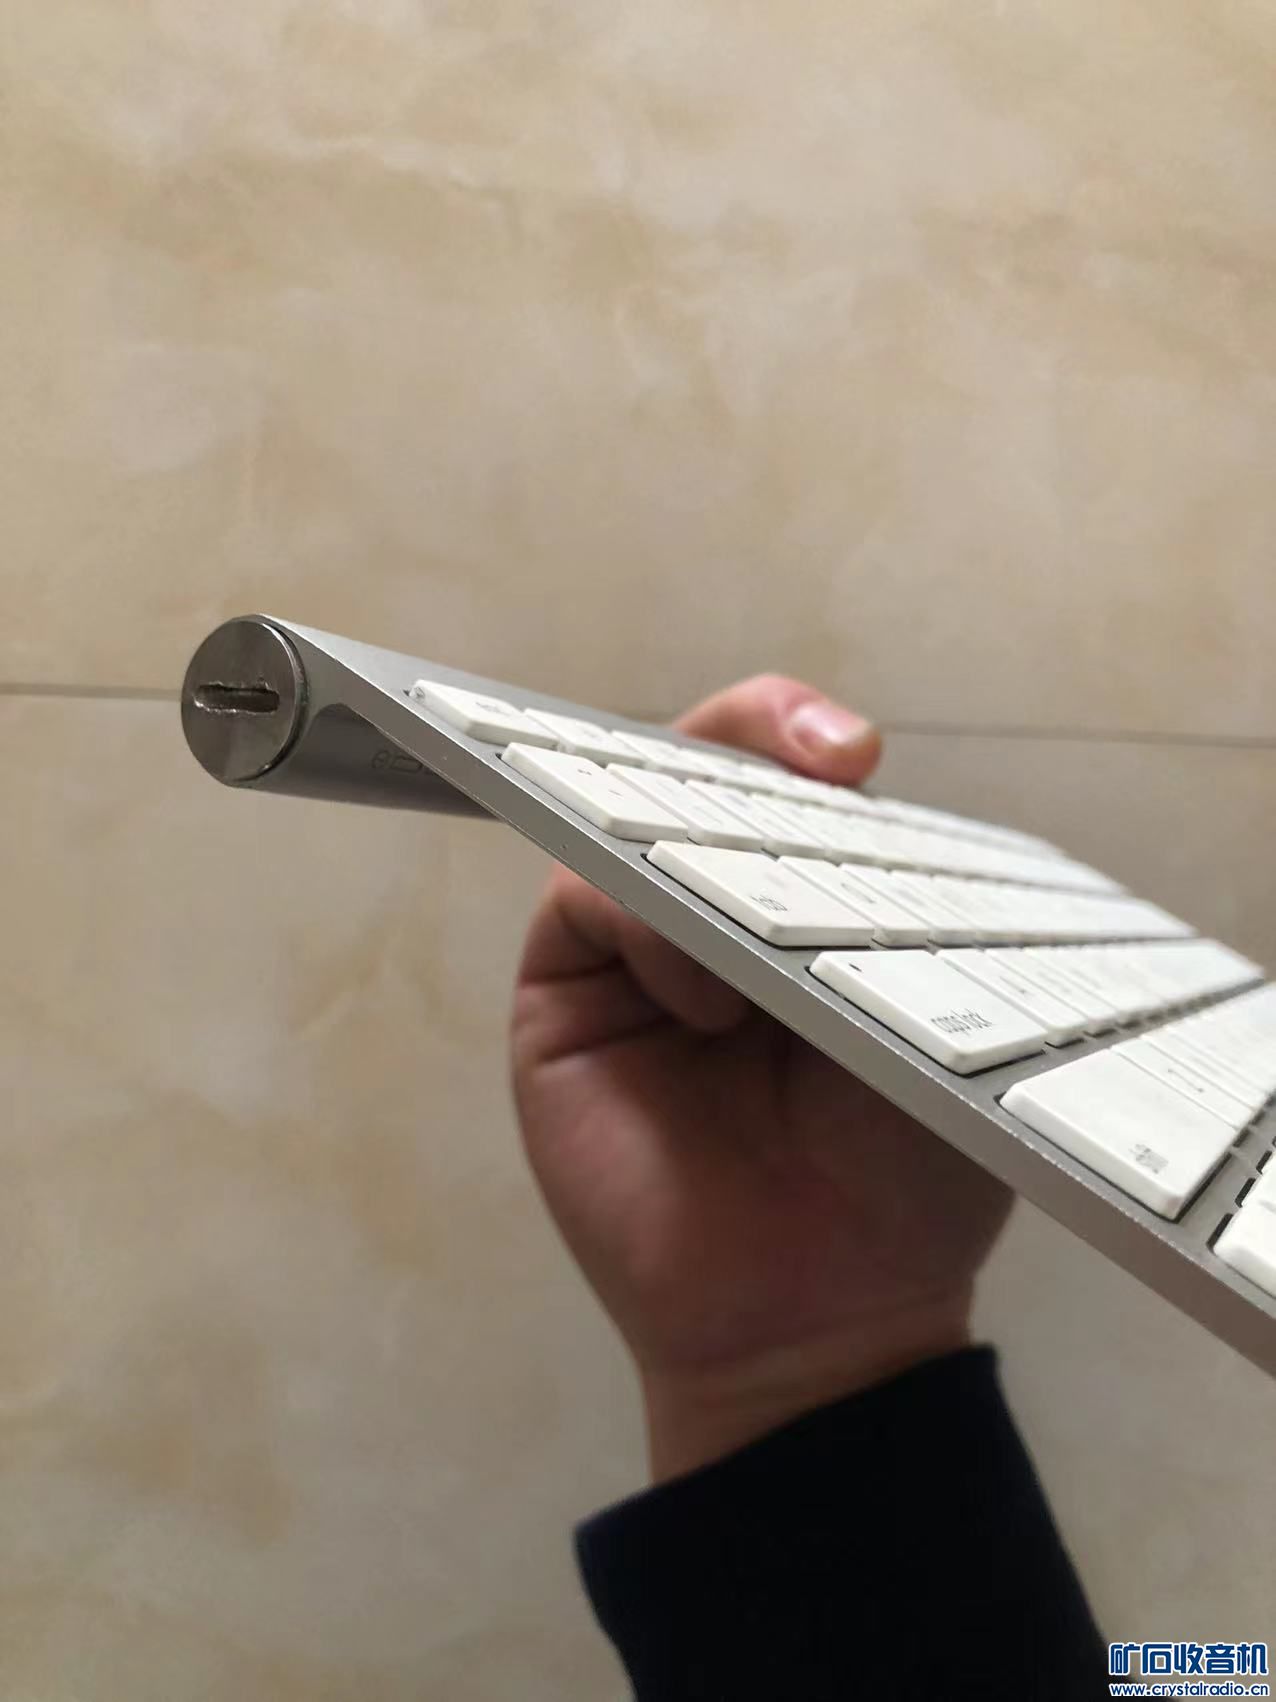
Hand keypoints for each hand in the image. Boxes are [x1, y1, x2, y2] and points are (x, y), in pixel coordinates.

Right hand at [510, 676, 1010, 1479]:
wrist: (824, 1316)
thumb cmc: (900, 1176)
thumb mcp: (931, 1025)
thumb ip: (882, 917)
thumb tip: (837, 809)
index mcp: (809, 907)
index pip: (789, 782)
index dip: (803, 735)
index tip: (856, 753)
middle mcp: (712, 911)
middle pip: (700, 769)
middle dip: (753, 734)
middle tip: (828, 758)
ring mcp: (635, 951)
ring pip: (630, 821)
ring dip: (701, 851)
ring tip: (771, 944)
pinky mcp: (567, 998)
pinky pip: (584, 902)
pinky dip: (645, 927)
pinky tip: (710, 1005)